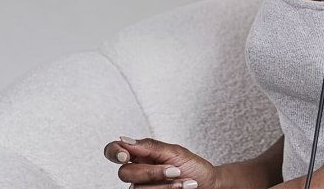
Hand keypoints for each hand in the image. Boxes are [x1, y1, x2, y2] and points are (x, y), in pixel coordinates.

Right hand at [104, 135, 220, 188]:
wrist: (209, 184)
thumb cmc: (193, 167)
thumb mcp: (175, 152)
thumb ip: (149, 146)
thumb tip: (125, 140)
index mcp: (140, 154)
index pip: (114, 151)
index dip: (114, 152)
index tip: (125, 155)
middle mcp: (137, 172)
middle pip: (124, 173)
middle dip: (151, 172)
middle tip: (174, 170)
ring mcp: (142, 187)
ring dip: (164, 186)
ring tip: (184, 181)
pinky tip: (182, 187)